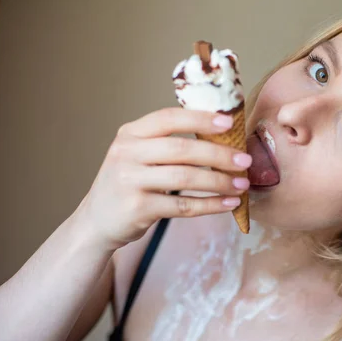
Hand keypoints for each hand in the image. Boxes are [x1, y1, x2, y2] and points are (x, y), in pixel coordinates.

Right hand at [71, 107, 251, 249]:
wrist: (96, 221)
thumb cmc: (130, 183)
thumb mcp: (137, 154)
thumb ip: (167, 143)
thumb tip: (222, 135)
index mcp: (130, 134)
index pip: (168, 118)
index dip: (200, 119)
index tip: (229, 122)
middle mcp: (126, 154)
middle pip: (181, 149)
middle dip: (219, 154)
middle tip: (245, 160)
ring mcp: (129, 181)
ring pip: (185, 177)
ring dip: (219, 181)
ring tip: (242, 184)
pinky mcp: (137, 208)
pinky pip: (183, 205)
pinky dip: (211, 205)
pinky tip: (229, 203)